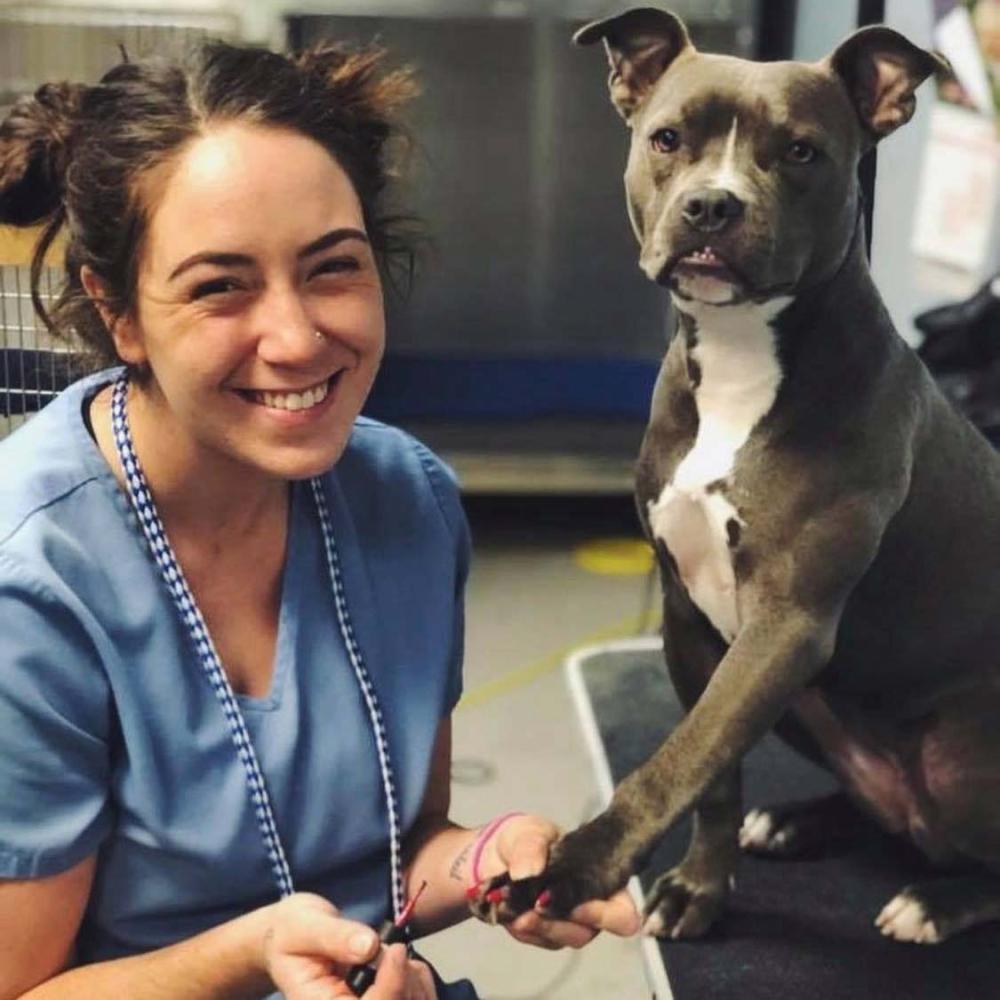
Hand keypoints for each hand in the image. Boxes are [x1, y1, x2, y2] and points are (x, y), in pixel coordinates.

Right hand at [261, 893, 437, 998]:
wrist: (290, 938)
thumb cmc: (292, 932)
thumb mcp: (305, 927)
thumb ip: (335, 937)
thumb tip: (369, 947)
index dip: (390, 986)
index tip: (396, 950)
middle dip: (404, 982)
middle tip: (395, 950)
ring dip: (414, 981)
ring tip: (395, 956)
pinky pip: (414, 999)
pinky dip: (419, 981)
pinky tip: (403, 964)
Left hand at [478, 814, 639, 947]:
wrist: (497, 855)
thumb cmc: (527, 838)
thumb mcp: (529, 832)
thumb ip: (531, 847)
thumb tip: (528, 872)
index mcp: (600, 879)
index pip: (622, 914)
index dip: (606, 917)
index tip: (575, 905)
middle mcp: (589, 907)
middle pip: (587, 932)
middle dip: (558, 922)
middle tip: (535, 907)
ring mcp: (566, 923)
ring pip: (560, 939)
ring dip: (537, 925)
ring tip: (515, 910)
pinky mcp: (542, 932)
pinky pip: (536, 939)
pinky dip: (520, 925)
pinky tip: (507, 909)